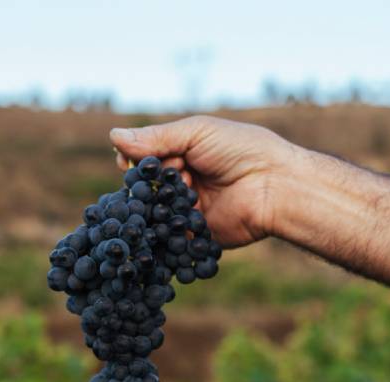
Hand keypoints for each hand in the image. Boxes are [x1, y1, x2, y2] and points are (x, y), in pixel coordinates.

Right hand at [109, 115, 298, 247]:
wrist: (276, 185)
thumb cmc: (241, 150)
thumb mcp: (197, 133)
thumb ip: (156, 138)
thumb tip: (113, 137)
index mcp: (183, 156)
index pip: (146, 162)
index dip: (136, 163)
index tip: (130, 163)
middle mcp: (183, 185)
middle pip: (147, 190)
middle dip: (148, 188)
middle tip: (164, 181)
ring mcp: (189, 212)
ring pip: (155, 216)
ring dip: (154, 211)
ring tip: (171, 201)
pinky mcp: (198, 237)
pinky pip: (172, 241)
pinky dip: (164, 237)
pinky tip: (160, 230)